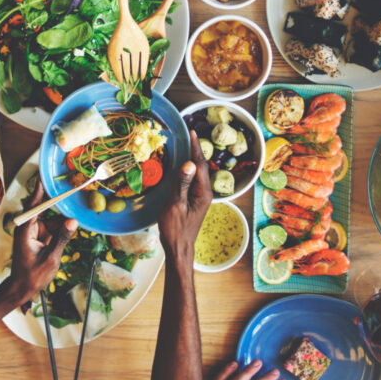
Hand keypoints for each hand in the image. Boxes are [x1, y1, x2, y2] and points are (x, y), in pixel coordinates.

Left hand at [6, 180, 76, 300]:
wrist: (21, 289)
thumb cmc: (32, 276)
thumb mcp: (50, 258)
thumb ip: (61, 238)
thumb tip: (73, 221)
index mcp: (26, 230)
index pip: (35, 205)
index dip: (41, 190)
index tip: (45, 176)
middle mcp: (28, 228)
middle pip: (44, 209)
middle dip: (58, 204)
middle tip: (71, 193)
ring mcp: (33, 233)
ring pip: (50, 219)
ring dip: (61, 219)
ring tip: (76, 216)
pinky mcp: (37, 239)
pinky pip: (50, 228)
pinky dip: (60, 228)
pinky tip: (71, 227)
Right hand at [158, 130, 212, 262]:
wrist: (179, 247)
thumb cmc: (175, 228)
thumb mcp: (176, 204)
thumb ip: (182, 183)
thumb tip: (189, 163)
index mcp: (203, 192)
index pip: (200, 164)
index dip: (195, 148)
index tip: (192, 132)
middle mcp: (205, 192)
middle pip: (201, 166)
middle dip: (195, 150)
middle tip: (188, 134)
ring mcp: (200, 196)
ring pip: (197, 173)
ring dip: (192, 159)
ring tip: (185, 144)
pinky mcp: (194, 200)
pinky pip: (192, 180)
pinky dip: (188, 169)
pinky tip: (181, 166)